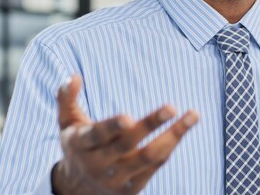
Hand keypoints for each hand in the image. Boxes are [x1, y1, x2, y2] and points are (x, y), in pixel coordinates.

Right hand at [52, 75, 198, 194]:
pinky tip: (181, 130)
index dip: (112, 127)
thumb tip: (74, 76)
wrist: (77, 189)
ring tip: (192, 115)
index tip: (128, 117)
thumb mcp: (66, 122)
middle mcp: (98, 164)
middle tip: (171, 107)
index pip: (97, 136)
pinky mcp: (131, 189)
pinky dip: (169, 147)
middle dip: (150, 124)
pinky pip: (155, 167)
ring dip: (173, 136)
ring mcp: (116, 179)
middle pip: (127, 145)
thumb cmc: (77, 145)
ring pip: (148, 157)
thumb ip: (66, 98)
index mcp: (80, 145)